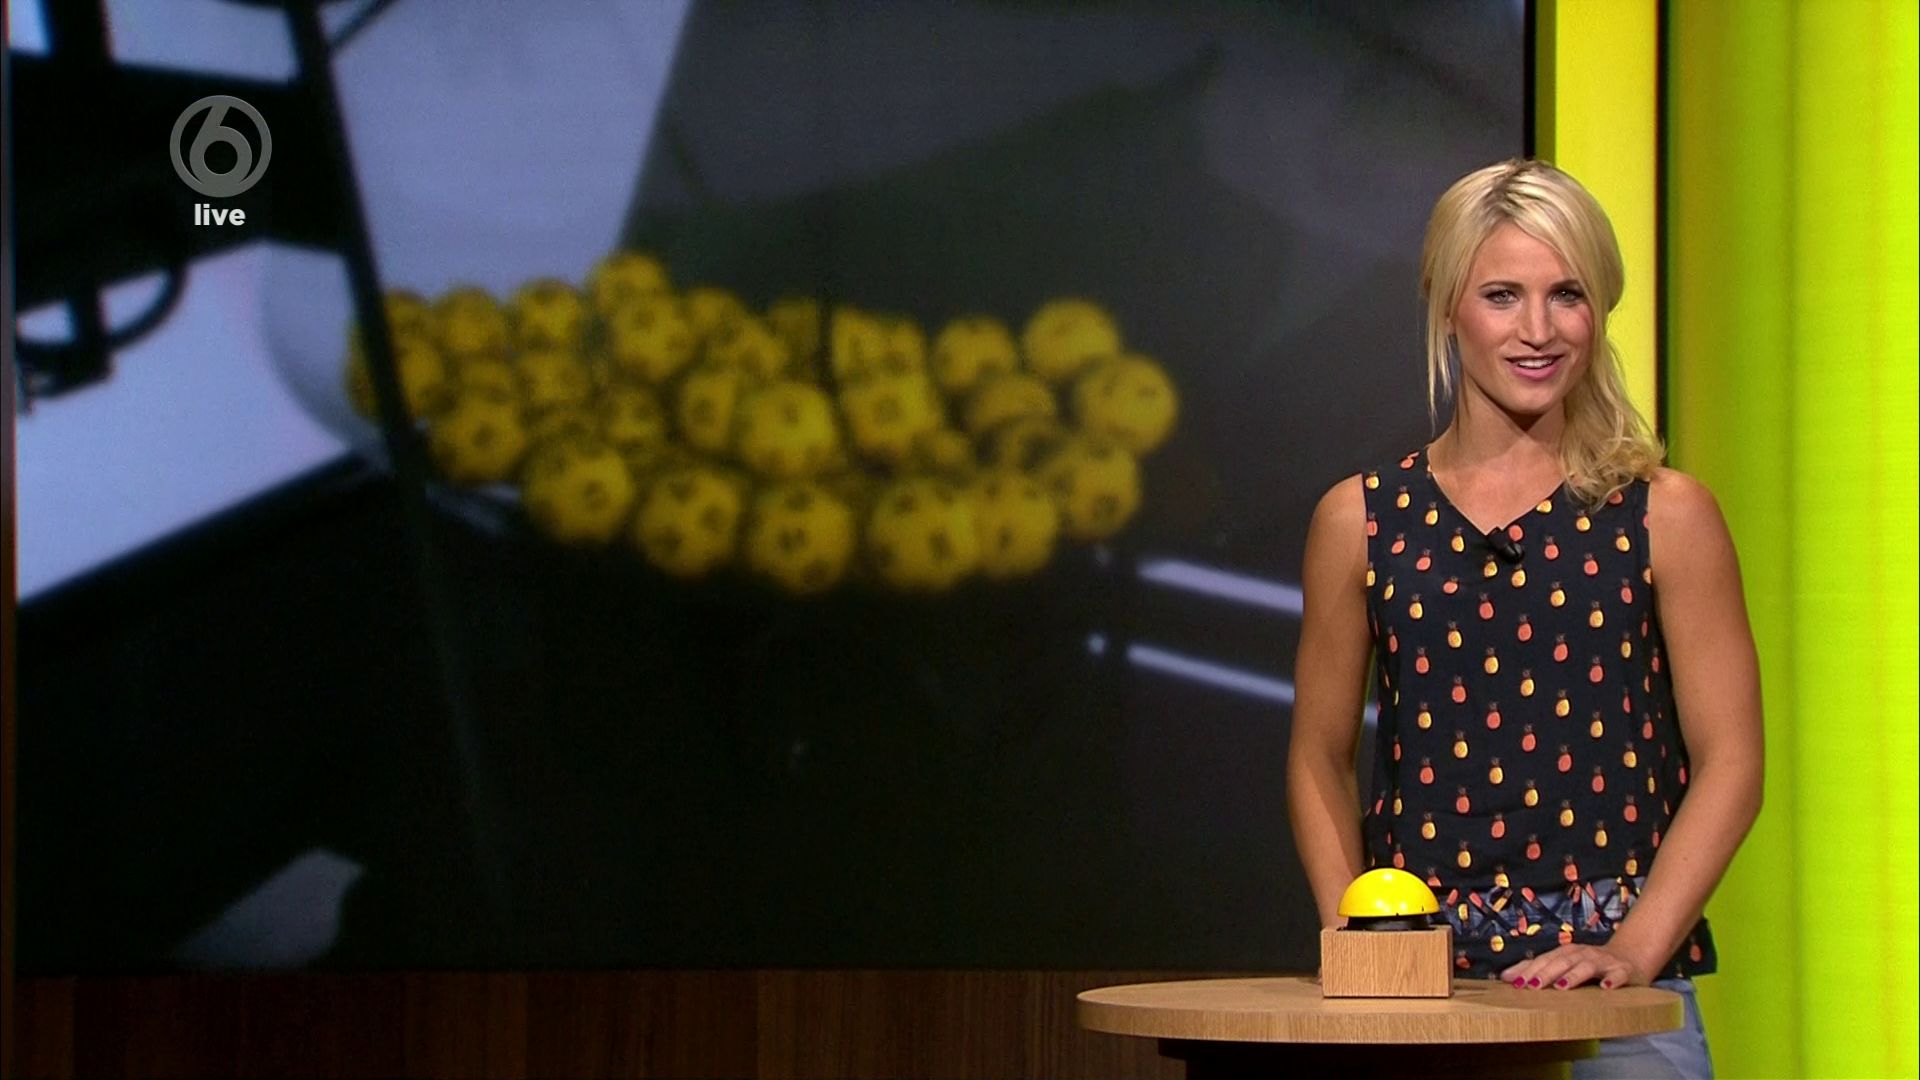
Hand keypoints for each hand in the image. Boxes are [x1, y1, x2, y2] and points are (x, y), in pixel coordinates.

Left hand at [1498, 942, 1647, 989]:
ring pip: (1586, 967)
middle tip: (1532, 986)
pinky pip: (1618, 975)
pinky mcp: (1623, 971)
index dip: (1528, 970)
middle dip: (1546, 972)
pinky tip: (1606, 987)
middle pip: (1561, 962)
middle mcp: (1582, 954)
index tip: (1512, 982)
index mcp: (1566, 953)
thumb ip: (1537, 969)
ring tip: (1562, 987)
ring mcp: (1603, 962)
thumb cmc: (1590, 964)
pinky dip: (1612, 980)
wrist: (1630, 957)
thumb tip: (1506, 976)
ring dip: (1573, 975)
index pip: (1544, 960)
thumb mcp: (1564, 963)